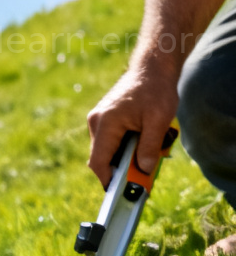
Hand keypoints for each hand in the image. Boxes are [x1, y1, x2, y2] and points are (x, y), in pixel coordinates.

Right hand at [87, 61, 178, 187]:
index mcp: (105, 123)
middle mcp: (96, 122)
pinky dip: (122, 147)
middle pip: (101, 158)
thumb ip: (150, 147)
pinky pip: (109, 141)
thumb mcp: (159, 119)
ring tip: (143, 150)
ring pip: (105, 150)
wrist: (153, 65)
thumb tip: (143, 171)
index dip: (108, 179)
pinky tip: (139, 140)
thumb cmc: (157, 89)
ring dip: (122, 157)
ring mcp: (97, 120)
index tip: (119, 190)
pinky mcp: (103, 119)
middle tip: (139, 173)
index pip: (98, 162)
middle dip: (118, 168)